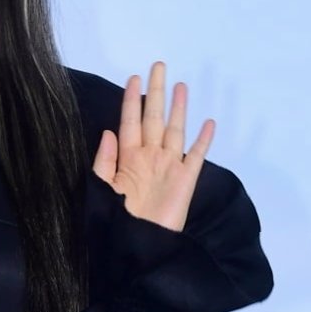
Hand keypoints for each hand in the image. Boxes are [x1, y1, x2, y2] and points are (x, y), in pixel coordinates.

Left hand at [91, 61, 213, 231]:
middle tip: (158, 66)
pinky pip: (196, 155)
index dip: (131, 100)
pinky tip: (208, 123)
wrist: (139, 245)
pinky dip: (203, 140)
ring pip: (175, 130)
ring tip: (181, 85)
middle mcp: (150, 156)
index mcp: (128, 157)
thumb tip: (108, 131)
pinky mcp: (186, 180)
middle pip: (154, 117)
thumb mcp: (102, 188)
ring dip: (179, 108)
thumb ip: (105, 160)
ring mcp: (169, 166)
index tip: (134, 78)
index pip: (129, 121)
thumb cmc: (117, 219)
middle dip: (156, 92)